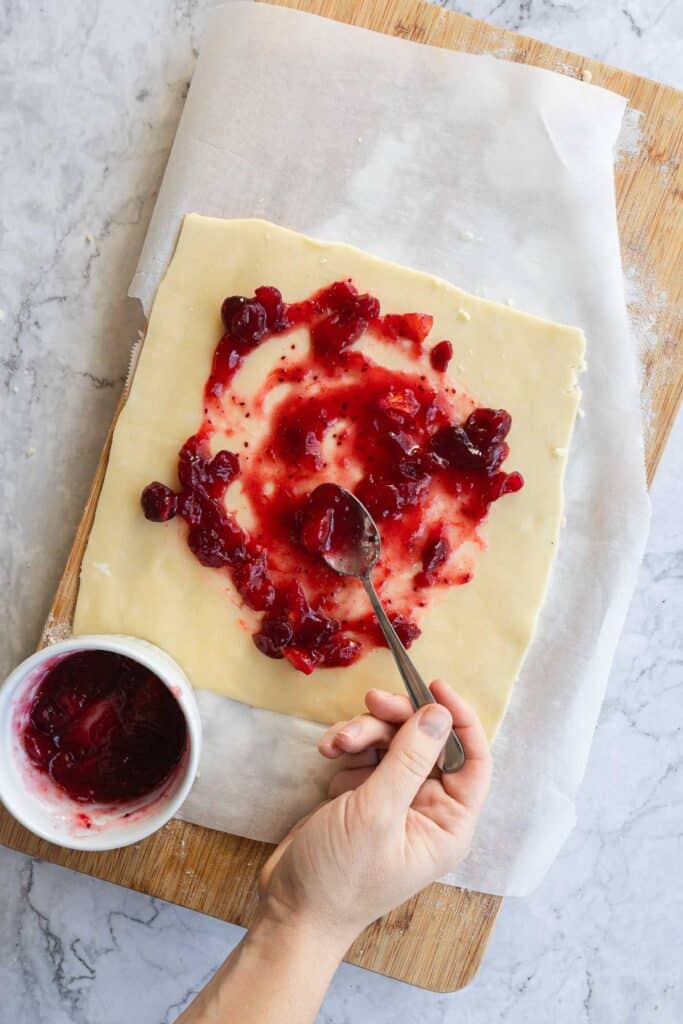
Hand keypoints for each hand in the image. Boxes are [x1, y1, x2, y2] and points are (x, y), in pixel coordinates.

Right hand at [258, 679, 491, 953]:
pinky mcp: (365, 798)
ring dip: (364, 734)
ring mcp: (395, 802)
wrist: (290, 910)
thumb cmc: (340, 877)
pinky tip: (329, 759)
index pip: (472, 759)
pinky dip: (348, 750)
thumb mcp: (376, 813)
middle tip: (371, 703)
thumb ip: (409, 759)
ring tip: (336, 743)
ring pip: (392, 743)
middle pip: (426, 742)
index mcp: (448, 824)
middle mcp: (428, 810)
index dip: (459, 719)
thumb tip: (439, 714)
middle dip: (396, 721)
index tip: (434, 687)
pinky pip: (366, 755)